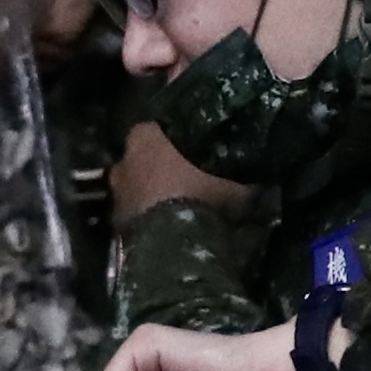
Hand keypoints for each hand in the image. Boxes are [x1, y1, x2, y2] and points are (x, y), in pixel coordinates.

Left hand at [111, 120, 249, 216]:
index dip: (171, 140)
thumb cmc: (203, 196)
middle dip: (156, 168)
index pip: (154, 129)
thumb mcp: (234, 186)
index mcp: (145, 137)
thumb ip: (242, 180)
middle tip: (182, 180)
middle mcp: (123, 161)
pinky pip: (132, 217)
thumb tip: (256, 181)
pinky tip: (163, 229)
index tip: (188, 150)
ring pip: (133, 189)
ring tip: (173, 208)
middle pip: (139, 159)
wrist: (174, 241)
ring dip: (148, 196)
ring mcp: (115, 194)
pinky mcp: (115, 225)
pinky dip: (144, 220)